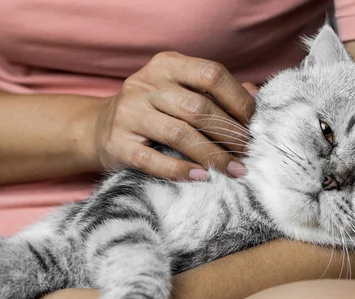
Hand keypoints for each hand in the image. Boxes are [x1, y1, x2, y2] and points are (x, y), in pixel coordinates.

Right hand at [93, 51, 256, 179]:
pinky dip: (180, 170)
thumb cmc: (151, 110)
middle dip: (229, 133)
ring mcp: (129, 114)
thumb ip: (214, 92)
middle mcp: (145, 85)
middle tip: (247, 152)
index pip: (210, 74)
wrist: (98, 128)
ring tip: (233, 170)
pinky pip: (153, 160)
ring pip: (179, 134)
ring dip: (212, 156)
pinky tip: (202, 177)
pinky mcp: (118, 144)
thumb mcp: (180, 91)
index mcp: (166, 66)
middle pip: (197, 108)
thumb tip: (255, 96)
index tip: (252, 123)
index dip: (237, 99)